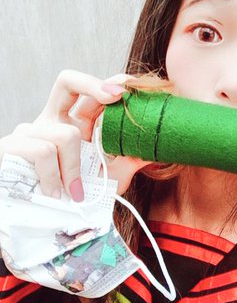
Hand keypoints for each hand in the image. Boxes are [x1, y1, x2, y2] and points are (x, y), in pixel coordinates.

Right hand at [0, 69, 145, 199]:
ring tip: (74, 192)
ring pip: (65, 135)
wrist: (34, 222)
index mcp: (72, 123)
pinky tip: (54, 193)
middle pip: (68, 80)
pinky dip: (54, 177)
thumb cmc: (70, 198)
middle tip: (118, 97)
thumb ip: (127, 160)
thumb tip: (156, 148)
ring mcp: (29, 132)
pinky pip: (43, 153)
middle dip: (94, 85)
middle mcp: (50, 121)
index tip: (126, 92)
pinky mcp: (10, 148)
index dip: (104, 83)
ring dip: (75, 168)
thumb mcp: (105, 178)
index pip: (85, 89)